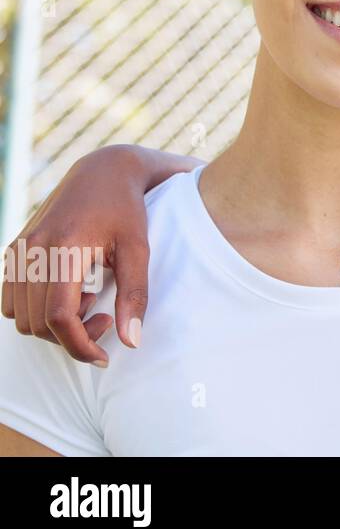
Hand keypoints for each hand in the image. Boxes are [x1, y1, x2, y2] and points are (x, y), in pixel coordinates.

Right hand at [1, 146, 153, 364]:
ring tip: (90, 301)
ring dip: (52, 324)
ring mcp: (18, 249)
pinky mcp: (14, 250)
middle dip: (71, 336)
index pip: (58, 317)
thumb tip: (131, 342)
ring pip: (20, 316)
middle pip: (36, 323)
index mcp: (63, 248)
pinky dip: (36, 309)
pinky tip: (71, 292)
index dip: (79, 345)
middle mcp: (31, 249)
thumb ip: (136, 295)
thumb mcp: (139, 249)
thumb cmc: (126, 209)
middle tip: (107, 319)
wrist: (103, 172)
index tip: (103, 356)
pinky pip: (12, 299)